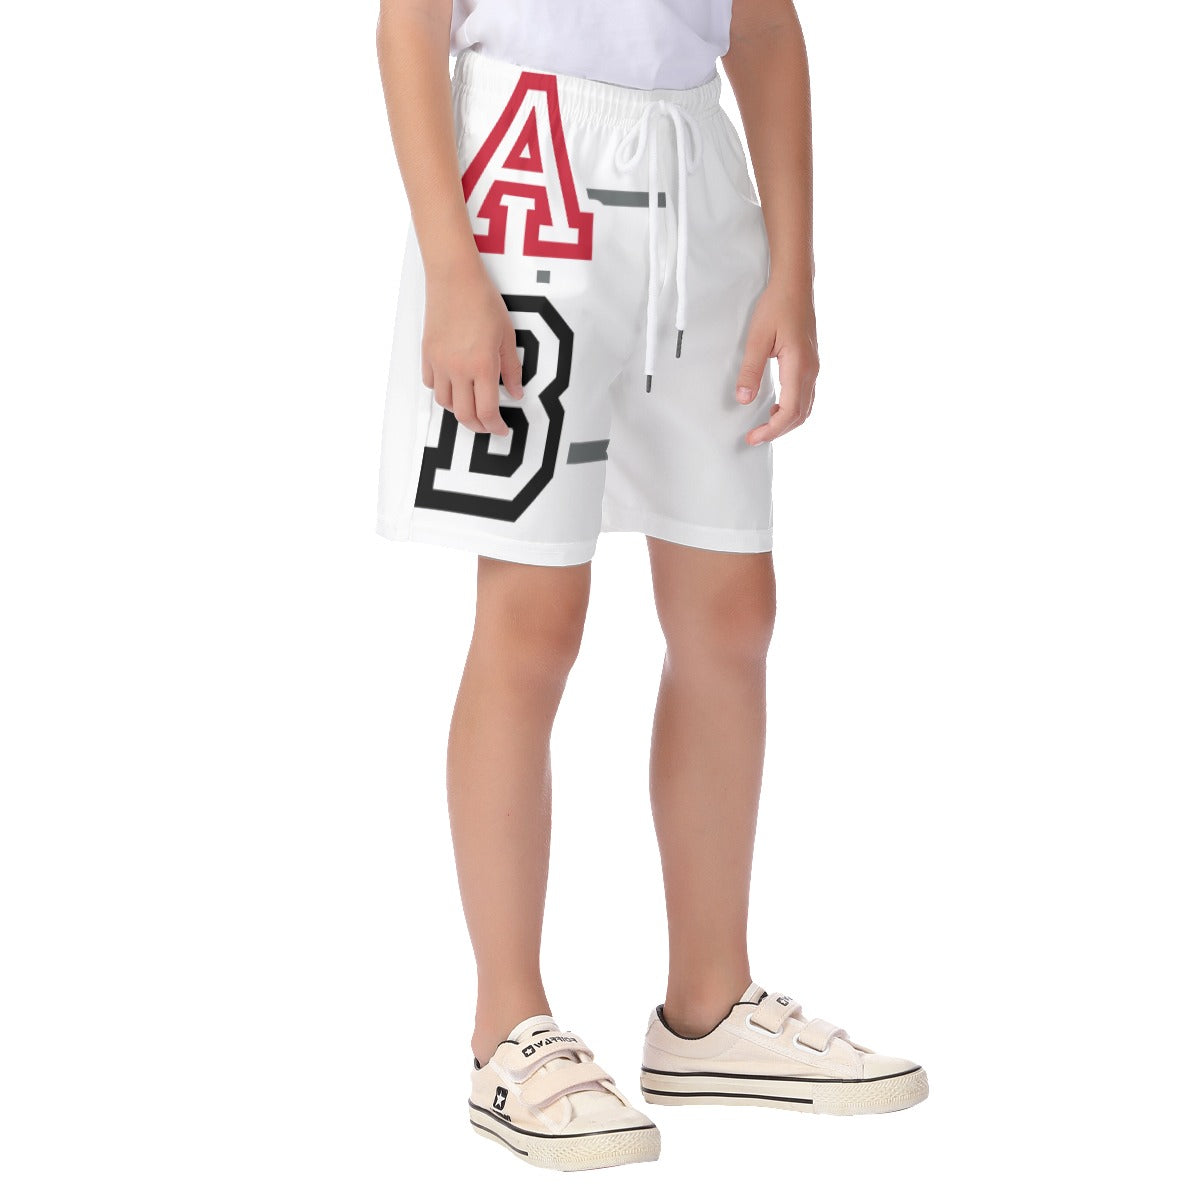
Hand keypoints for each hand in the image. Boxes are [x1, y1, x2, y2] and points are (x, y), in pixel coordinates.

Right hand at [422, 261, 523, 435]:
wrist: (454, 278)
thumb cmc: (483, 301)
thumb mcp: (507, 336)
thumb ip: (512, 368)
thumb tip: (516, 392)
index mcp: (482, 366)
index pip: (487, 411)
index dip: (495, 426)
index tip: (501, 429)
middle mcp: (457, 369)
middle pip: (464, 415)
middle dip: (478, 426)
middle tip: (488, 425)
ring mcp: (439, 363)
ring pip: (445, 403)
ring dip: (459, 411)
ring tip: (471, 407)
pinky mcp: (427, 354)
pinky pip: (431, 385)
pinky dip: (443, 392)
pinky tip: (454, 387)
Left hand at [735, 279, 819, 444]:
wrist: (795, 285)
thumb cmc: (777, 306)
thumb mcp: (757, 338)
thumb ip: (750, 370)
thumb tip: (743, 399)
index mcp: (798, 366)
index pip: (789, 411)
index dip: (772, 430)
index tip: (753, 437)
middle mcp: (811, 370)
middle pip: (800, 415)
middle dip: (778, 430)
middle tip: (754, 437)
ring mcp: (813, 367)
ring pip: (805, 407)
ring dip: (786, 422)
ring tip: (764, 426)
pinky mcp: (810, 363)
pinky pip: (805, 395)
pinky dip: (792, 409)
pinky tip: (775, 408)